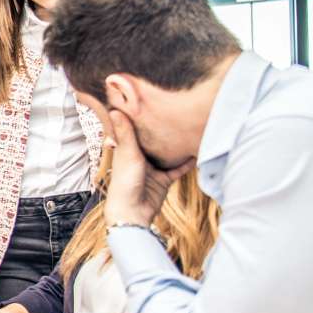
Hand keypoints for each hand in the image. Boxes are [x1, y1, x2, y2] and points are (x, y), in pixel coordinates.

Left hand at [103, 110, 194, 226]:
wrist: (133, 212)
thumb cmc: (125, 182)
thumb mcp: (127, 153)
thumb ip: (125, 133)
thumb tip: (114, 109)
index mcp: (127, 149)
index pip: (134, 129)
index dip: (141, 117)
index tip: (150, 99)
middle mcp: (139, 157)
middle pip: (153, 140)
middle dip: (163, 130)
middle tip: (178, 112)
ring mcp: (152, 168)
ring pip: (167, 153)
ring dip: (177, 146)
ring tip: (191, 129)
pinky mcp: (163, 180)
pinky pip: (178, 169)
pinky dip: (187, 162)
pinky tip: (198, 152)